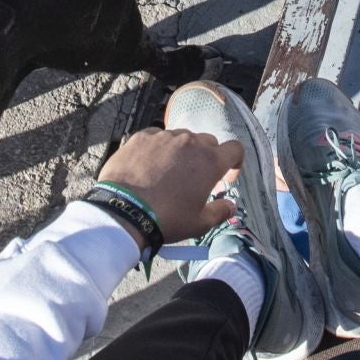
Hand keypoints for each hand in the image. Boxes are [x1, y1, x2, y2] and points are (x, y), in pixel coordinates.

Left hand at [97, 127, 241, 246]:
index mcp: (210, 161)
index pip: (235, 149)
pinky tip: (149, 165)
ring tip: (169, 172)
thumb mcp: (199, 223)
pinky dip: (159, 148)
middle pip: (208, 142)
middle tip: (195, 178)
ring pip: (182, 137)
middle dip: (207, 157)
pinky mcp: (142, 136)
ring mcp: (165, 136)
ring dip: (183, 151)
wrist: (124, 212)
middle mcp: (190, 142)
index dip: (234, 162)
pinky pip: (157, 137)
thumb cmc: (167, 219)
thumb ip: (221, 212)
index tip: (225, 177)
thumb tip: (231, 206)